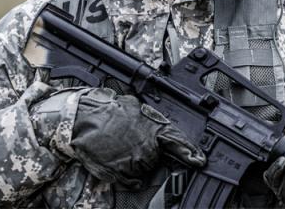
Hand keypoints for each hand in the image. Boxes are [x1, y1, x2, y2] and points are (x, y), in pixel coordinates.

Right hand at [71, 88, 204, 186]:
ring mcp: (135, 163)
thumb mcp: (133, 105)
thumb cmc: (107, 111)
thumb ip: (147, 116)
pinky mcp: (122, 175)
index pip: (177, 142)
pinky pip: (130, 179)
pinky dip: (125, 173)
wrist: (84, 121)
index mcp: (153, 129)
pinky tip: (115, 158)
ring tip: (118, 145)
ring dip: (134, 160)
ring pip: (142, 167)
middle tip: (129, 139)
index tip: (199, 160)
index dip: (190, 152)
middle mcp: (148, 148)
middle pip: (156, 157)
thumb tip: (152, 119)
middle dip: (146, 150)